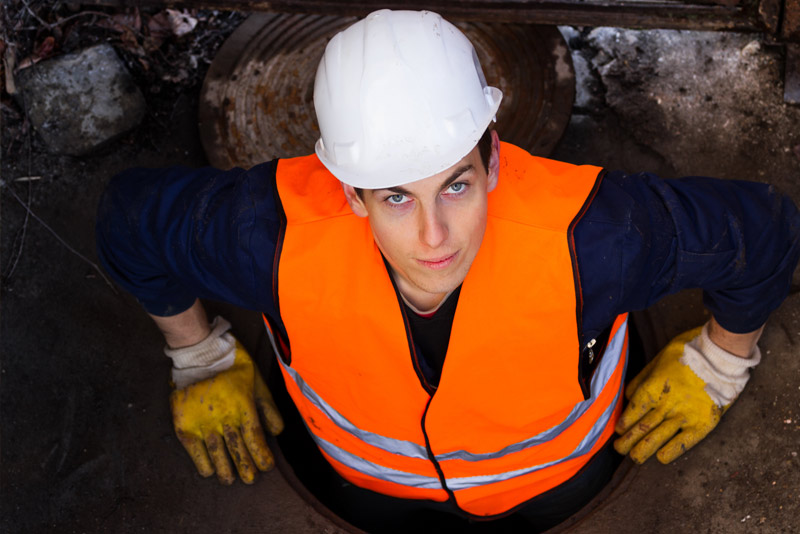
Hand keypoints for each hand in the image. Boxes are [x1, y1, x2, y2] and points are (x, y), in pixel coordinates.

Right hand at [170, 341, 283, 483]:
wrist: (200, 355)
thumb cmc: (233, 366)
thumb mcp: (256, 381)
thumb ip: (267, 407)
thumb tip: (277, 432)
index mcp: (243, 406)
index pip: (255, 438)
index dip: (261, 455)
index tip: (267, 467)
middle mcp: (224, 418)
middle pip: (237, 448)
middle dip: (245, 466)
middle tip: (250, 480)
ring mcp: (203, 422)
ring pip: (216, 452)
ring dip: (224, 468)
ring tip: (229, 481)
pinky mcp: (184, 423)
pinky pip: (194, 448)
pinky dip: (201, 461)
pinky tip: (208, 471)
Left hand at [614, 324, 757, 463]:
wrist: (720, 354)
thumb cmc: (687, 352)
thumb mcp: (657, 360)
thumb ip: (642, 379)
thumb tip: (628, 396)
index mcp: (652, 388)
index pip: (633, 412)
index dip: (623, 423)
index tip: (618, 430)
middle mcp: (665, 405)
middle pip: (642, 427)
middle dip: (628, 441)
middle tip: (619, 450)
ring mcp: (684, 415)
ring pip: (659, 437)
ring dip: (644, 449)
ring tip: (634, 457)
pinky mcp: (703, 423)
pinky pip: (685, 441)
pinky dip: (672, 451)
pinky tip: (661, 458)